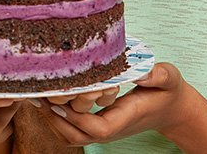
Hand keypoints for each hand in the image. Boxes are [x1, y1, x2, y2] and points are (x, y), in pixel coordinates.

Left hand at [33, 63, 187, 145]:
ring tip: (36, 95)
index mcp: (124, 118)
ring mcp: (103, 129)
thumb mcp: (169, 78)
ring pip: (70, 134)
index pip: (94, 127)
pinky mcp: (98, 124)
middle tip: (34, 94)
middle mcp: (111, 128)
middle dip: (53, 117)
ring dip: (52, 118)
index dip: (73, 116)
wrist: (172, 108)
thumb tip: (141, 72)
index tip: (55, 99)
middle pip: (75, 135)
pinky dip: (58, 117)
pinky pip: (73, 128)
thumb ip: (158, 74)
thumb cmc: (168, 91)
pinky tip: (48, 97)